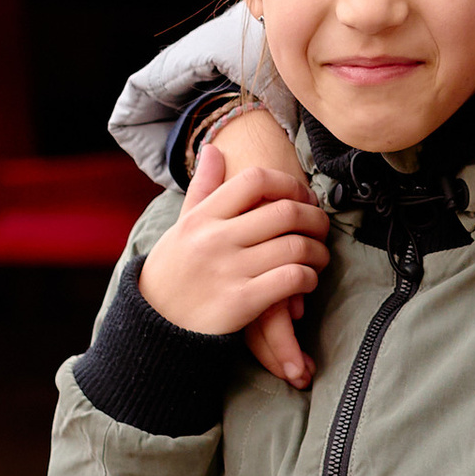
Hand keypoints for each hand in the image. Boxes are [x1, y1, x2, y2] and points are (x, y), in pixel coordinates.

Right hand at [136, 135, 326, 379]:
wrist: (153, 327)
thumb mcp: (181, 227)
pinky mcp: (241, 302)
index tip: (301, 197)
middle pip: (285, 211)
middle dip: (315, 218)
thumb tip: (214, 149)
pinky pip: (291, 279)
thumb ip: (203, 189)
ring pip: (295, 246)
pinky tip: (306, 280)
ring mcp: (229, 270)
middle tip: (321, 227)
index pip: (255, 180)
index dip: (289, 183)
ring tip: (318, 257)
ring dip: (318, 251)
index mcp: (202, 217)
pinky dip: (308, 278)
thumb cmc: (172, 273)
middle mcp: (215, 239)